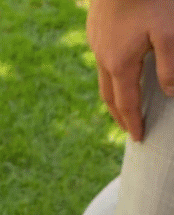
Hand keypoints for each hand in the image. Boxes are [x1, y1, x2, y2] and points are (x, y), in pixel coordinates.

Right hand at [86, 0, 173, 140]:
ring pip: (102, 78)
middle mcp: (103, 57)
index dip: (133, 122)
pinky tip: (119, 68)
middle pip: (108, 96)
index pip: (126, 103)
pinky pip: (101, 59)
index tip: (139, 138)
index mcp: (120, 64)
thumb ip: (170, 66)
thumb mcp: (169, 32)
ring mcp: (96, 43)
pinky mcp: (96, 29)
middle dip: (118, 115)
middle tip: (128, 129)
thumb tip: (170, 93)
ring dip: (112, 95)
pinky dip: (110, 74)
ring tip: (123, 103)